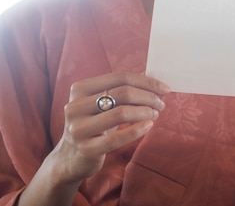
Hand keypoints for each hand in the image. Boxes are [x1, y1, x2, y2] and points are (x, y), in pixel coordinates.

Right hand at [51, 71, 169, 184]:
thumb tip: (153, 79)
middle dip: (148, 97)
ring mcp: (79, 128)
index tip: (164, 89)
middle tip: (161, 104)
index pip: (120, 77)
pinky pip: (117, 138)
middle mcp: (75, 106)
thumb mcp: (102, 104)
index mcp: (80, 89)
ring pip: (121, 113)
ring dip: (145, 112)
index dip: (146, 81)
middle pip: (122, 93)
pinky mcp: (86, 149)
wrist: (71, 158)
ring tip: (155, 114)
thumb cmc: (94, 125)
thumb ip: (122, 89)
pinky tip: (149, 125)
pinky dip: (137, 130)